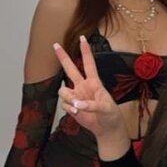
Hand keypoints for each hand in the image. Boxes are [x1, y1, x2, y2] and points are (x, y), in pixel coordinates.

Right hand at [53, 36, 128, 156]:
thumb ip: (91, 104)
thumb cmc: (110, 115)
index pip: (89, 64)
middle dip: (63, 57)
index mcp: (94, 82)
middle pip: (70, 69)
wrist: (106, 129)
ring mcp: (76, 95)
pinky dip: (70, 109)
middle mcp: (83, 86)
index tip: (82, 38)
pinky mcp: (71, 106)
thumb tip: (77, 104)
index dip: (85, 51)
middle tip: (55, 45)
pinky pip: (64, 105)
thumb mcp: (106, 108)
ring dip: (69, 99)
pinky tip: (78, 113)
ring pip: (63, 91)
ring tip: (79, 107)